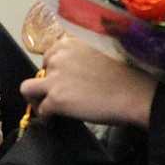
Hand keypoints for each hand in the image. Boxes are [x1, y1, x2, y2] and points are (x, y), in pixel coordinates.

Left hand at [19, 35, 156, 127]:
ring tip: (45, 108)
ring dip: (35, 99)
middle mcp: (59, 56)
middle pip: (41, 69)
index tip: (63, 77)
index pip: (52, 53)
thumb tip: (79, 67)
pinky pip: (41, 110)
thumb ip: (85, 53)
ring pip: (27, 88)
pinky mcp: (56, 99)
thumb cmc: (128, 73)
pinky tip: (54, 122)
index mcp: (71, 42)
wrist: (136, 93)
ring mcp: (55, 77)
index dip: (56, 67)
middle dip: (47, 81)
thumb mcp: (103, 50)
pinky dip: (46, 118)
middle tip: (59, 93)